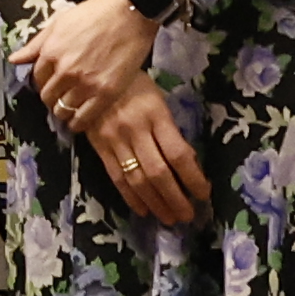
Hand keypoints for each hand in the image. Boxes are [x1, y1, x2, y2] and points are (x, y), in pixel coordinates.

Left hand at [12, 0, 158, 124]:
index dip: (44, 81)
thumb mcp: (58, 23)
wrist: (129, 13)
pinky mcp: (105, 93)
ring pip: (63, 110)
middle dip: (52, 97)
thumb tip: (14, 59)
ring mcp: (85, 84)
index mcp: (50, 53)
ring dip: (64, 111)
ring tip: (71, 108)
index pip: (37, 78)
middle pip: (48, 97)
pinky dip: (78, 123)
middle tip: (61, 96)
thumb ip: (36, 44)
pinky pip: (84, 118)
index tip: (52, 83)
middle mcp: (64, 71)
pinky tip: (80, 121)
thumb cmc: (94, 13)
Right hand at [82, 86, 211, 227]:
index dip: (193, 178)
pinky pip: (116, 177)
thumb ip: (170, 131)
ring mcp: (115, 140)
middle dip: (175, 198)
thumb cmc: (133, 86)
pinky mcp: (99, 147)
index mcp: (156, 115)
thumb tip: (188, 163)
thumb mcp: (158, 101)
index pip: (178, 154)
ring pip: (137, 179)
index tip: (204, 194)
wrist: (90, 77)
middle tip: (188, 216)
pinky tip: (142, 210)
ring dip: (155, 203)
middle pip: (158, 172)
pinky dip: (130, 197)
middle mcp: (135, 129)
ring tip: (169, 218)